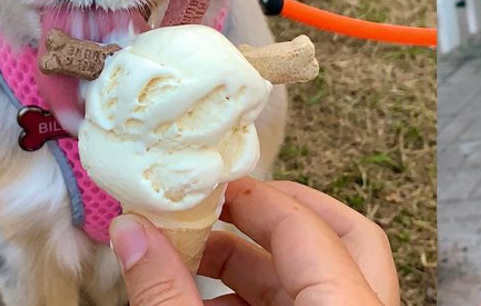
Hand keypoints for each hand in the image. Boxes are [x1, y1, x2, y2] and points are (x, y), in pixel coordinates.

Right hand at [111, 177, 400, 304]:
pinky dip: (273, 298)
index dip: (253, 198)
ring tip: (198, 260)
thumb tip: (133, 232)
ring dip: (266, 263)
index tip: (211, 187)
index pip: (306, 226)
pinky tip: (212, 305)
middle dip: (284, 214)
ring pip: (331, 279)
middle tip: (229, 206)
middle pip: (347, 239)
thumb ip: (166, 289)